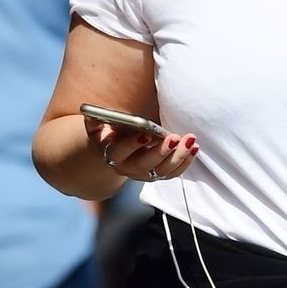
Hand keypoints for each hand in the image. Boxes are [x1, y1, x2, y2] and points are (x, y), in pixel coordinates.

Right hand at [83, 117, 198, 182]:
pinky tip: (195, 148)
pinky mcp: (158, 175)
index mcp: (112, 155)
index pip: (120, 152)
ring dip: (178, 157)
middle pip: (144, 165)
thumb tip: (91, 112)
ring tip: (190, 141)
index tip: (145, 134)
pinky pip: (173, 173)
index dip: (132, 145)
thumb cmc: (108, 133)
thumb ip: (94, 120)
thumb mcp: (97, 127)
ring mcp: (144, 174)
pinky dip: (186, 162)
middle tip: (174, 137)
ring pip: (162, 171)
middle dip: (161, 152)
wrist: (114, 152)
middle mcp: (128, 168)